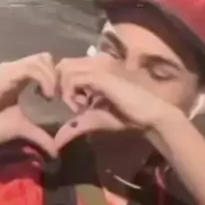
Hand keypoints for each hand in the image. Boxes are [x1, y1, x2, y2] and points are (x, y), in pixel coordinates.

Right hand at [0, 53, 58, 156]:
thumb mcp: (22, 129)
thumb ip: (40, 136)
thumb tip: (57, 151)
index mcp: (20, 78)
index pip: (44, 64)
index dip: (57, 77)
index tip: (62, 98)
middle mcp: (15, 69)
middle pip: (45, 57)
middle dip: (58, 74)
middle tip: (60, 96)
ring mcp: (9, 70)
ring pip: (40, 59)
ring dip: (53, 77)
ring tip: (53, 96)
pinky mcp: (5, 74)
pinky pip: (31, 68)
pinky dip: (44, 78)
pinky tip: (46, 95)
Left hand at [54, 55, 176, 149]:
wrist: (148, 115)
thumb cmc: (125, 116)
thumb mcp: (94, 120)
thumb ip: (75, 125)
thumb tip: (56, 141)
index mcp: (94, 69)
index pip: (65, 66)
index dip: (60, 84)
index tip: (68, 103)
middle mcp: (95, 63)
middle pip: (62, 65)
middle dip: (58, 86)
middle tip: (69, 105)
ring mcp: (98, 67)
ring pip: (65, 70)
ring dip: (65, 91)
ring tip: (78, 108)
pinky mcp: (101, 76)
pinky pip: (73, 79)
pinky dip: (70, 94)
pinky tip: (81, 108)